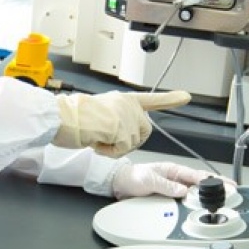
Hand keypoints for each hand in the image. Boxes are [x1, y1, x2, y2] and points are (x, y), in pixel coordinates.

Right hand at [52, 91, 190, 157]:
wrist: (62, 117)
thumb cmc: (73, 117)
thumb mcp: (100, 111)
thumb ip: (116, 117)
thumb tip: (122, 131)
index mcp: (122, 99)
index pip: (150, 99)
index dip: (170, 99)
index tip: (186, 96)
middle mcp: (128, 104)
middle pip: (144, 132)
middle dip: (130, 141)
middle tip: (108, 139)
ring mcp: (127, 115)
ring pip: (133, 143)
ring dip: (115, 147)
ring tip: (97, 136)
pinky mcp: (123, 128)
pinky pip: (123, 150)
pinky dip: (109, 151)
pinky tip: (97, 140)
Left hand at [112, 162, 219, 198]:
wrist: (120, 183)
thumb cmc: (133, 177)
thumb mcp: (149, 181)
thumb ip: (165, 186)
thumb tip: (182, 191)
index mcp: (174, 170)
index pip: (198, 176)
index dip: (214, 181)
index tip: (227, 185)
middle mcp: (176, 178)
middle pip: (201, 183)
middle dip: (218, 187)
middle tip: (233, 193)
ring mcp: (174, 187)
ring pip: (195, 192)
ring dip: (207, 196)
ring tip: (223, 201)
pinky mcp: (170, 195)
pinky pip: (186, 199)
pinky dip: (196, 202)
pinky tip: (202, 207)